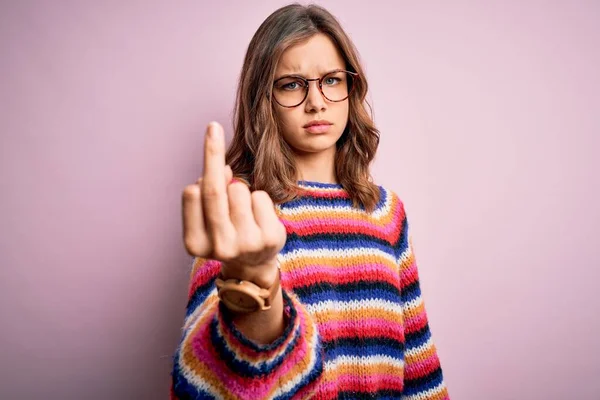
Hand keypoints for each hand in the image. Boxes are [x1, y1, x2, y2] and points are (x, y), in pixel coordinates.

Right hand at [182, 122, 286, 286]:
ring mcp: (246, 245)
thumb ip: (208, 193)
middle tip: (212, 126)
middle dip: (211, 153)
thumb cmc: (227, 231)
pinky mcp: (270, 240)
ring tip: (243, 210)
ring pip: (239, 190)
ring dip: (241, 190)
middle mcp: (218, 247)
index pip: (192, 193)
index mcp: (195, 243)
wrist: (253, 264)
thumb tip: (220, 168)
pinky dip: (259, 199)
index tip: (210, 131)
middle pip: (213, 190)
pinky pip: (260, 197)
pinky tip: (259, 216)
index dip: (203, 164)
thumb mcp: (209, 216)